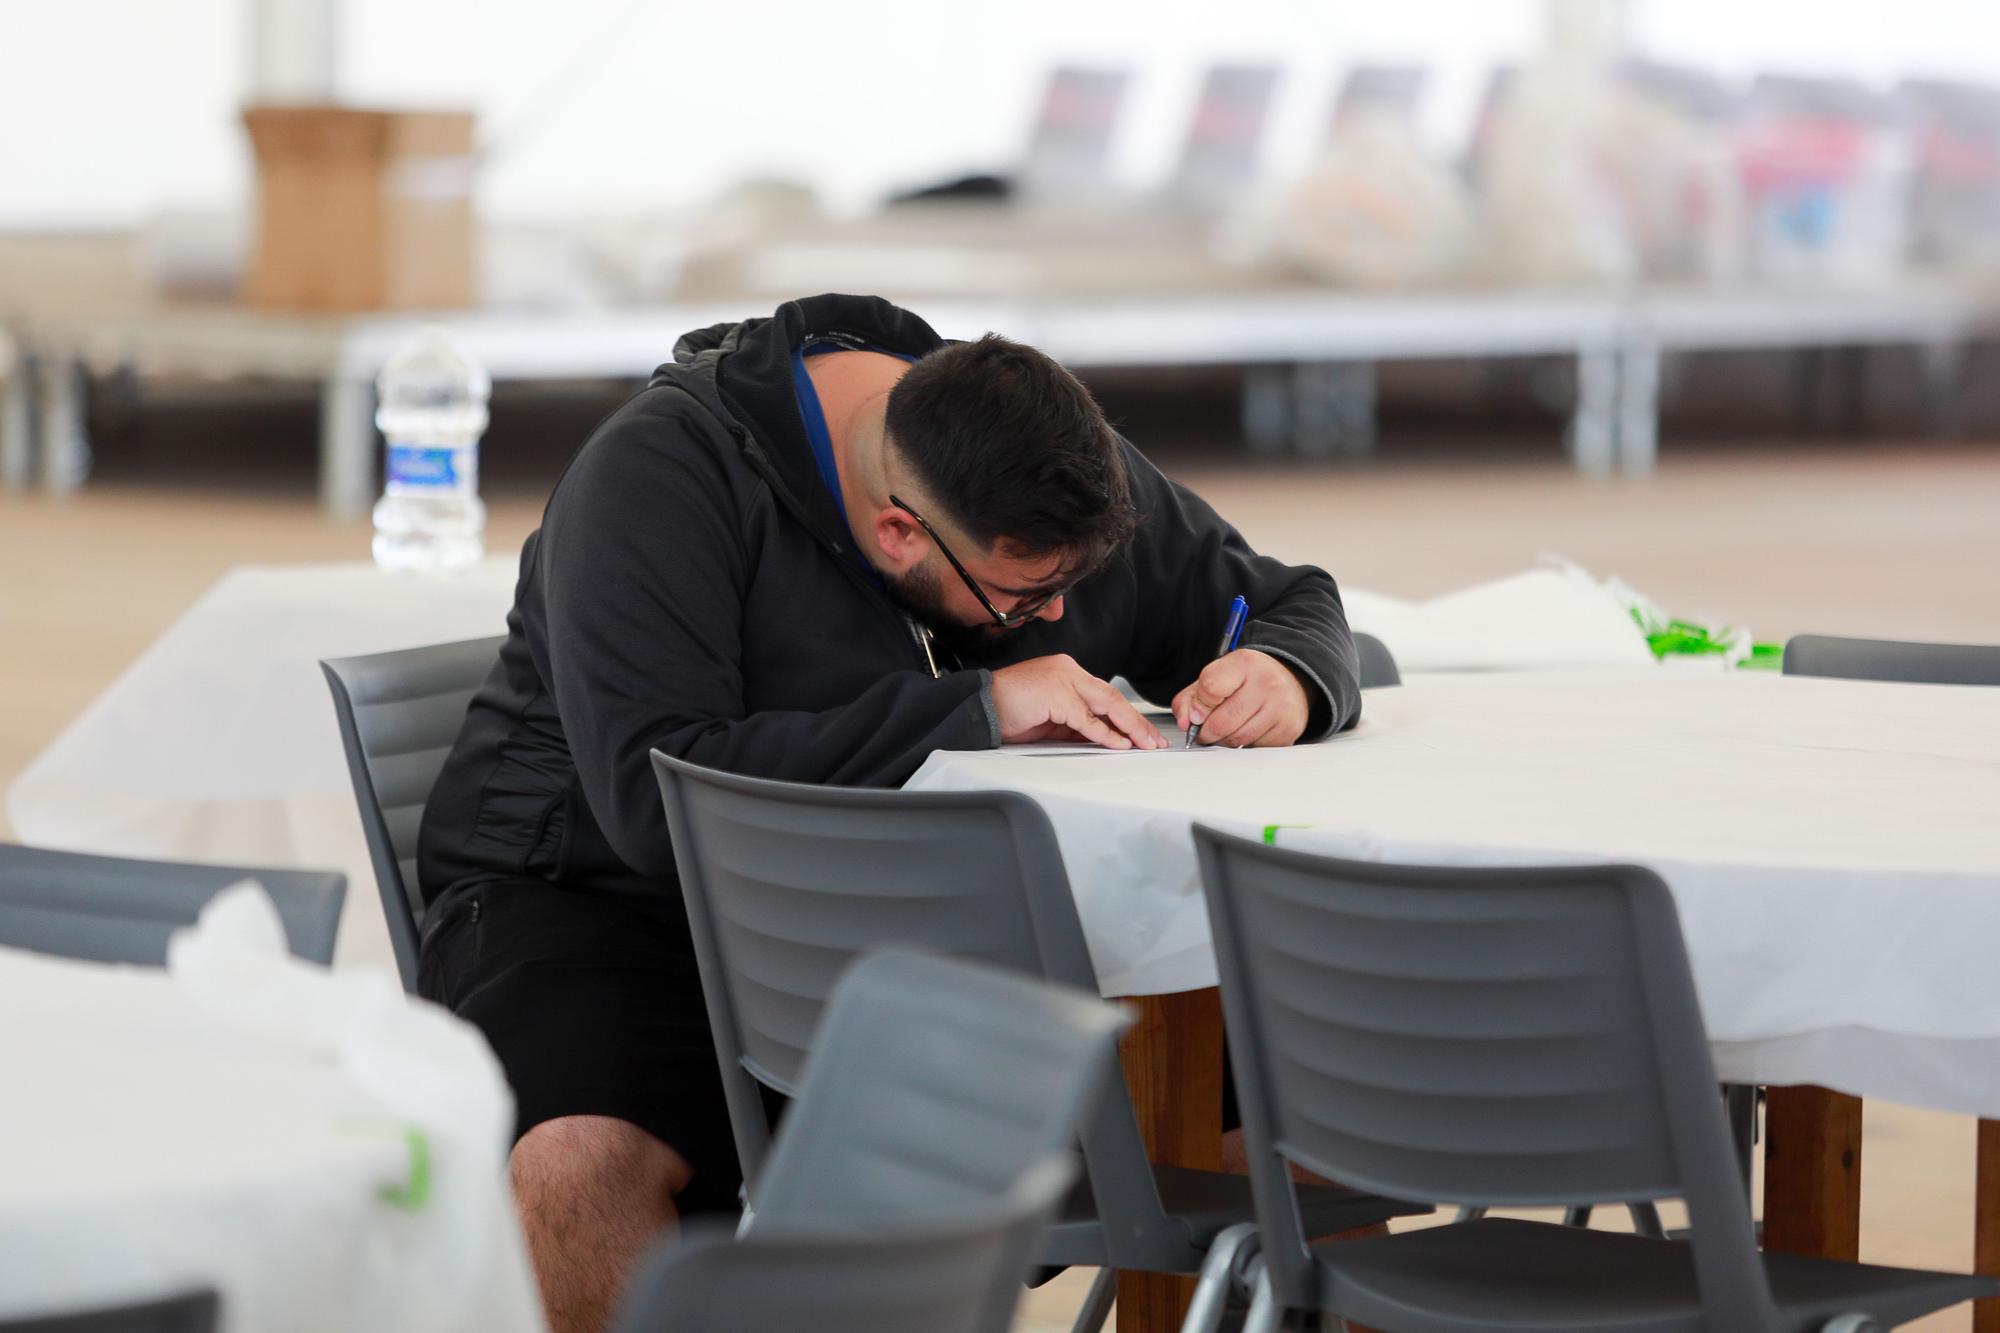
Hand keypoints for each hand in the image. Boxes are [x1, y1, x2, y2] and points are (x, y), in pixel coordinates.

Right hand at [990, 655, 1169, 749]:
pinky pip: (1087, 720)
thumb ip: (1074, 722)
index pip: (1104, 694)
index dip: (1126, 716)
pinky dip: (1106, 734)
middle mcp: (1068, 670)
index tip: (1141, 734)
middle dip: (1136, 722)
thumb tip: (1103, 738)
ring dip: (1129, 728)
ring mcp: (1063, 680)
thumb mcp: (1049, 717)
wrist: (978, 705)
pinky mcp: (1057, 695)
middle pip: (1111, 698)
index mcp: (1066, 671)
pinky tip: (1121, 744)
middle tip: (1153, 740)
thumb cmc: (1007, 710)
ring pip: (1106, 705)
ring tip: (1145, 744)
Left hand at [1172, 649, 1309, 747]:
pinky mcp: (1289, 728)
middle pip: (1221, 723)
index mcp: (1244, 663)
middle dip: (1207, 733)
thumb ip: (1189, 699)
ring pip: (1237, 740)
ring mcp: (1281, 706)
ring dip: (1225, 741)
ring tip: (1227, 729)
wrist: (1289, 680)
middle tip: (1206, 730)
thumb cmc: (1247, 680)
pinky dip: (1245, 745)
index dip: (1198, 706)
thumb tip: (1186, 723)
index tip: (1199, 712)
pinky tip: (1248, 730)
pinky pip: (1254, 749)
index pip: (1210, 688)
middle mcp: (1267, 682)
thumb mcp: (1216, 677)